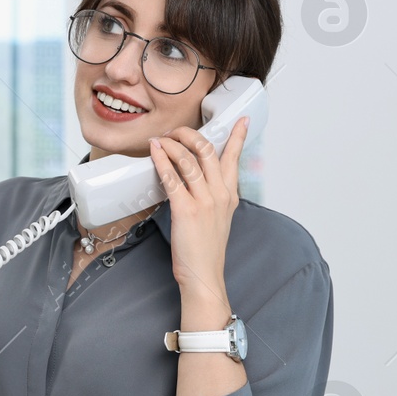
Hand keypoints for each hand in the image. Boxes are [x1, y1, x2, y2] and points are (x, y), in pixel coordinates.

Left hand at [149, 117, 248, 294]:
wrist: (204, 275)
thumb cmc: (206, 250)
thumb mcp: (217, 218)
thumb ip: (211, 197)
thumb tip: (191, 180)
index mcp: (230, 195)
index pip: (234, 158)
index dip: (237, 136)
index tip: (242, 120)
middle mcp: (221, 194)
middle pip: (208, 150)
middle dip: (189, 134)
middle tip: (174, 130)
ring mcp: (205, 201)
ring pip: (189, 160)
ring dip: (172, 144)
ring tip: (160, 139)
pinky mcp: (186, 210)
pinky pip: (172, 177)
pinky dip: (162, 161)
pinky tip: (155, 152)